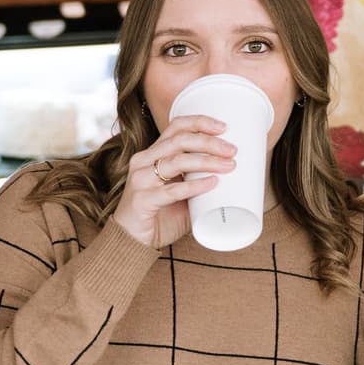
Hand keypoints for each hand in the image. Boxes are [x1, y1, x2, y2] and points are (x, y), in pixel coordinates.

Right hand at [114, 115, 235, 249]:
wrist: (131, 242)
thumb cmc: (159, 214)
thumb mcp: (180, 192)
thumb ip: (198, 180)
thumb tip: (232, 172)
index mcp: (153, 153)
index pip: (176, 126)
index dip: (200, 122)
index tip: (224, 127)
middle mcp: (144, 161)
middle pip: (179, 140)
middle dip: (209, 142)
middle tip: (232, 150)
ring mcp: (140, 179)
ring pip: (177, 161)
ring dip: (206, 161)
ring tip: (228, 166)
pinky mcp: (142, 200)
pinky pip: (172, 190)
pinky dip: (195, 186)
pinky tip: (212, 184)